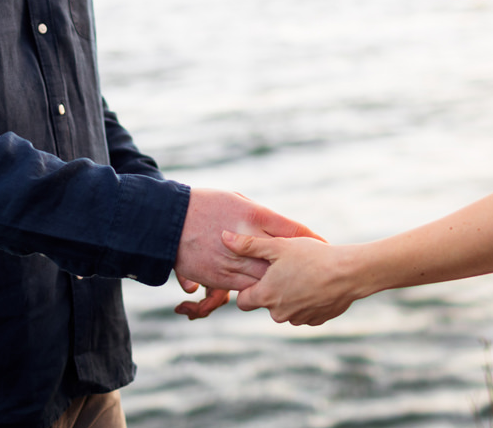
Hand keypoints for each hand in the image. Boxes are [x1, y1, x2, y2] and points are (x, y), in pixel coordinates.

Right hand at [172, 189, 321, 319]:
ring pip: (268, 277)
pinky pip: (247, 288)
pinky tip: (269, 291)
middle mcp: (248, 240)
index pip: (293, 229)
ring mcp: (235, 262)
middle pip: (285, 258)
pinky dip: (259, 290)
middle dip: (302, 265)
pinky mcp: (221, 278)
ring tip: (300, 285)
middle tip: (320, 269)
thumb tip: (280, 228)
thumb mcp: (237, 200)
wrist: (167, 221)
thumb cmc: (205, 204)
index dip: (312, 239)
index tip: (325, 245)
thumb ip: (260, 216)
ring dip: (283, 281)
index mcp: (254, 216)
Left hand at [226, 230, 363, 325]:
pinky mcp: (316, 321)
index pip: (242, 301)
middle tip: (286, 269)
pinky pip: (304, 312)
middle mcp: (279, 313)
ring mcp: (298, 319)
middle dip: (272, 290)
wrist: (348, 273)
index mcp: (266, 296)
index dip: (248, 287)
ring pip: (286, 309)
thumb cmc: (311, 256)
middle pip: (266, 304)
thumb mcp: (278, 245)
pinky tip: (317, 284)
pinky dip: (307, 301)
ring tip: (304, 274)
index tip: (259, 274)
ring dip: (290, 296)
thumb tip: (223, 237)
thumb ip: (248, 244)